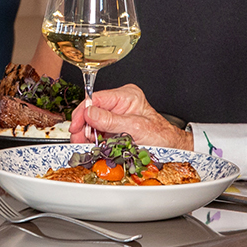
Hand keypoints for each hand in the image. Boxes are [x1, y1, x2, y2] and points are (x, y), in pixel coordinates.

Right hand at [71, 83, 193, 148]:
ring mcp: (116, 116)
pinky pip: (98, 132)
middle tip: (78, 139)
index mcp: (127, 95)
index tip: (76, 124)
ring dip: (86, 134)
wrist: (171, 150)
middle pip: (92, 111)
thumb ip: (111, 120)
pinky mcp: (114, 128)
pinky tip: (90, 146)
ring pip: (92, 122)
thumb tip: (89, 113)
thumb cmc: (161, 137)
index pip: (97, 98)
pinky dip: (92, 140)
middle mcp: (120, 103)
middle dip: (83, 126)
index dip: (83, 111)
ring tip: (83, 145)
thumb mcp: (135, 128)